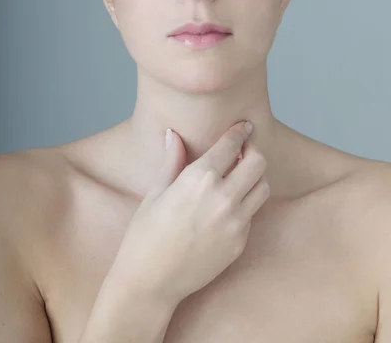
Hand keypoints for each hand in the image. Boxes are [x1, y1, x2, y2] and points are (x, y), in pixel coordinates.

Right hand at [110, 121, 269, 304]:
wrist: (150, 282)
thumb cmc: (145, 235)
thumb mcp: (155, 192)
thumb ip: (172, 160)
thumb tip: (174, 134)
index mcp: (199, 178)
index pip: (232, 144)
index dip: (240, 131)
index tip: (244, 126)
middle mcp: (223, 197)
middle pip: (258, 162)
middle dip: (252, 151)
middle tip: (242, 151)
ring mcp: (235, 222)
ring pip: (263, 187)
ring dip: (254, 177)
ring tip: (238, 177)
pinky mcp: (240, 242)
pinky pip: (253, 213)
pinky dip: (246, 203)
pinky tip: (228, 205)